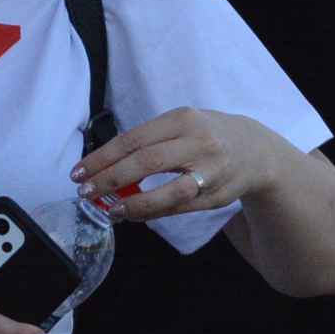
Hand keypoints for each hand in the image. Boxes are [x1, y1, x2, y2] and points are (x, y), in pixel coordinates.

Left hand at [74, 108, 289, 222]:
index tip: (78, 172)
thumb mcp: (181, 125)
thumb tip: (104, 167)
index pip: (133, 139)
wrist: (255, 151)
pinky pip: (179, 208)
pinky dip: (152, 212)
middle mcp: (199, 142)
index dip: (102, 158)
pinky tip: (133, 213)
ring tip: (111, 209)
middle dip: (110, 179)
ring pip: (168, 191)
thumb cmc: (206, 136)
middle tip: (86, 192)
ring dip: (134, 203)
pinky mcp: (216, 195)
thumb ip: (149, 142)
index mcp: (183, 119)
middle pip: (146, 162)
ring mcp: (211, 171)